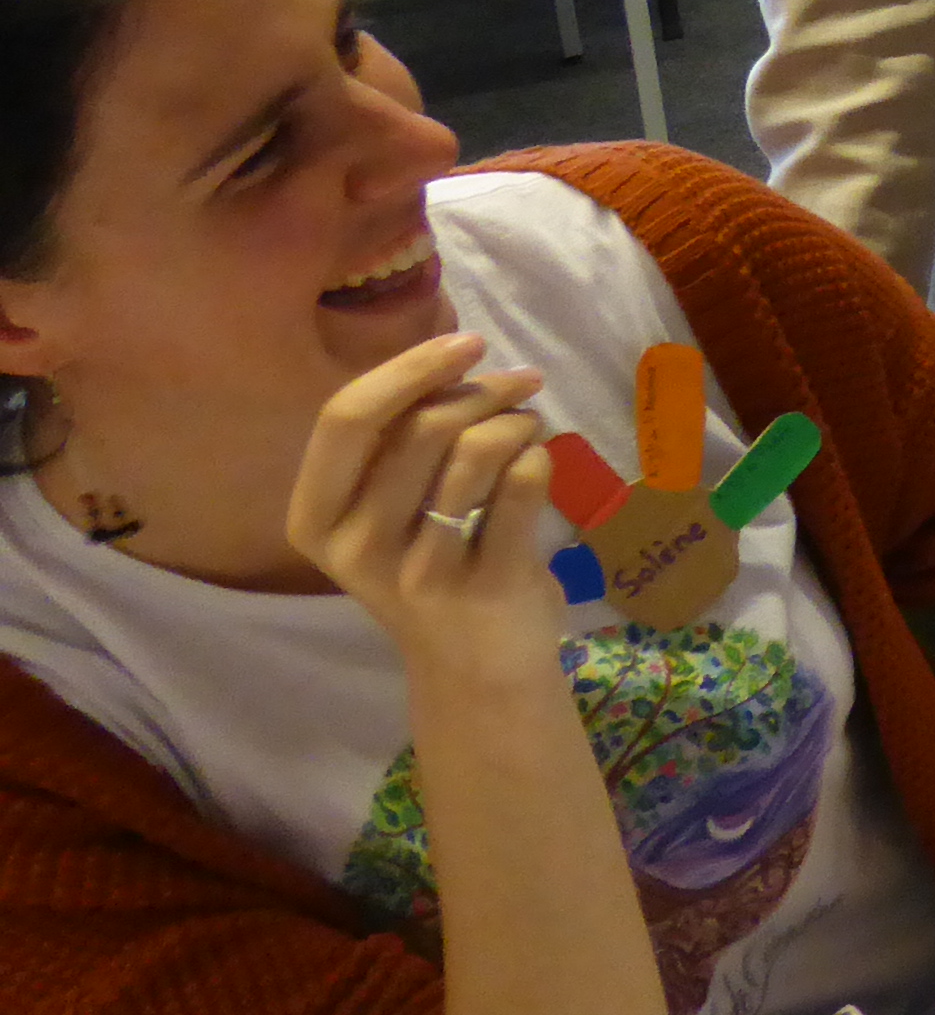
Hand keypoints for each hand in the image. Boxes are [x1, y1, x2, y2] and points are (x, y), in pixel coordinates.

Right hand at [285, 332, 560, 679]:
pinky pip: (521, 486)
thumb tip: (451, 359)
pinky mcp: (484, 584)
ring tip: (529, 426)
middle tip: (520, 383)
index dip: (408, 369)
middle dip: (481, 390)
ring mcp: (419, 571)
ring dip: (516, 421)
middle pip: (421, 427)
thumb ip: (399, 443)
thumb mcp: (390, 512)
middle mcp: (355, 548)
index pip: (345, 419)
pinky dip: (538, 458)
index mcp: (316, 519)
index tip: (466, 342)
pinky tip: (537, 464)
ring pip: (476, 452)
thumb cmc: (433, 569)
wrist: (477, 672)